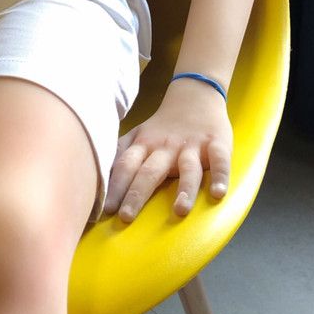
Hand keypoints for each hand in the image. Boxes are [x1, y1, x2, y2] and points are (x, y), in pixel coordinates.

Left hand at [103, 80, 232, 221]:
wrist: (195, 95)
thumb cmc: (161, 127)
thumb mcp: (137, 135)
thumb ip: (119, 155)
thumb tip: (92, 178)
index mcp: (144, 146)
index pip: (125, 166)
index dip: (114, 187)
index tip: (103, 211)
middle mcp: (166, 147)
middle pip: (149, 171)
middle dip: (136, 194)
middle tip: (126, 217)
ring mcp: (192, 147)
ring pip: (188, 169)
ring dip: (184, 189)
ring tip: (179, 211)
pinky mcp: (216, 144)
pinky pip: (220, 161)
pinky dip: (221, 176)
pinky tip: (219, 194)